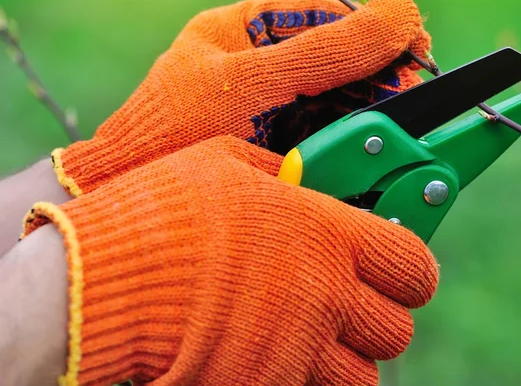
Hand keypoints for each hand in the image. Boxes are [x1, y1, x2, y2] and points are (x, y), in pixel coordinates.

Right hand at [24, 136, 438, 385]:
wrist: (99, 279)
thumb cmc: (162, 210)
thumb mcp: (227, 164)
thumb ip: (281, 175)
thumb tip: (302, 179)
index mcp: (326, 234)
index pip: (413, 264)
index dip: (412, 268)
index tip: (399, 266)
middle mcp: (323, 295)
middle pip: (397, 330)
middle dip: (380, 317)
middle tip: (350, 302)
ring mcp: (296, 350)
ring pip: (362, 377)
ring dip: (347, 359)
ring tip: (314, 336)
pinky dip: (303, 378)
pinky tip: (273, 352)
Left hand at [51, 0, 429, 195]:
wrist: (129, 205)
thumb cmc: (172, 135)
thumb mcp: (251, 84)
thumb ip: (325, 52)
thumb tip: (403, 13)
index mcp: (243, 32)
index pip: (324, 16)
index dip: (374, 30)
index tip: (415, 49)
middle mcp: (259, 69)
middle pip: (336, 62)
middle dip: (377, 80)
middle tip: (412, 100)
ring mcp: (268, 111)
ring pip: (335, 104)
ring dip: (367, 117)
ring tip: (393, 132)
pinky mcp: (274, 151)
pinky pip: (323, 141)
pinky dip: (348, 149)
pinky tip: (364, 157)